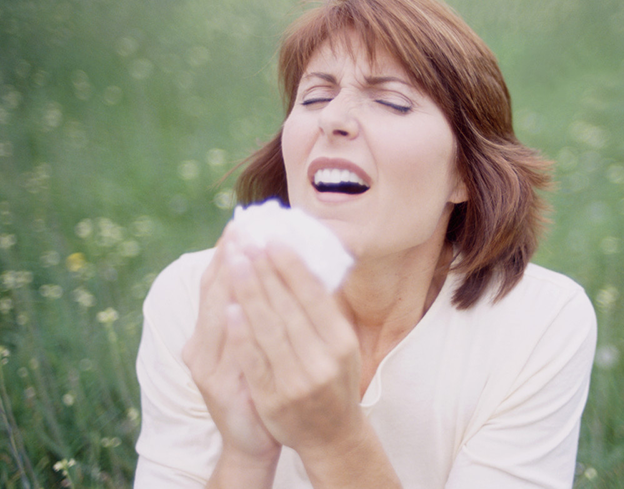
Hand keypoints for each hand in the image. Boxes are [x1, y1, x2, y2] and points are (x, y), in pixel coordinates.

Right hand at [182, 224, 281, 462]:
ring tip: (239, 251)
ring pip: (216, 315)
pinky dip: (230, 330)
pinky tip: (234, 309)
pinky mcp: (216, 388)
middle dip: (229, 257)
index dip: (227, 252)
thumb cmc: (261, 384)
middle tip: (242, 225)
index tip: (241, 222)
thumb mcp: (259, 343)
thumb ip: (262, 310)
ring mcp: (206, 366)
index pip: (216, 281)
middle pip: (214, 291)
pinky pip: (226, 352)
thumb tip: (281, 267)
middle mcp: (201, 344)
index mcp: (209, 332)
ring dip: (228, 283)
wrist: (253, 440)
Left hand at [223, 230, 366, 461]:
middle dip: (264, 270)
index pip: (313, 296)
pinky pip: (253, 360)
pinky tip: (229, 307)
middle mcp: (322, 361)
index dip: (291, 266)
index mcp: (341, 343)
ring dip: (248, 291)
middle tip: (248, 239)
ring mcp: (297, 382)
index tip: (274, 238)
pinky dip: (241, 333)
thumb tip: (305, 261)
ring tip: (235, 260)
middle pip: (287, 307)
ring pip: (267, 329)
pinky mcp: (273, 400)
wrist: (330, 436)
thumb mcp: (341, 344)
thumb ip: (325, 310)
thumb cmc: (334, 378)